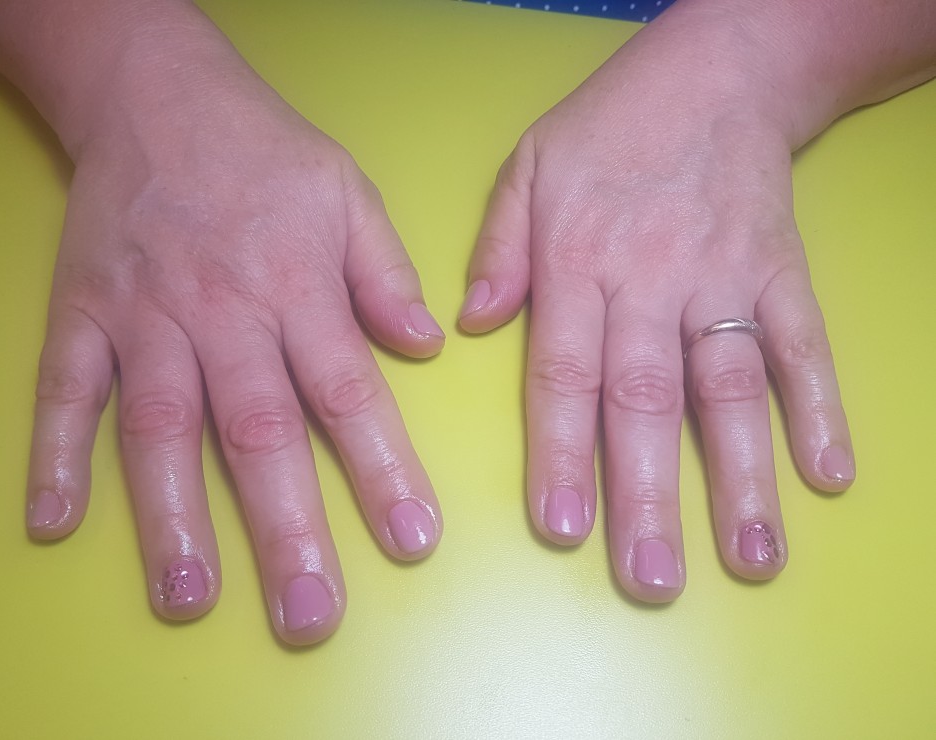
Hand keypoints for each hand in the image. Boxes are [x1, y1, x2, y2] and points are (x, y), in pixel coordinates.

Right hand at [24, 47, 443, 643]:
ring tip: (189, 596)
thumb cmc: (266, 152)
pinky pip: (64, 388)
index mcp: (299, 287)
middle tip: (309, 614)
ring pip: (162, 426)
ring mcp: (145, 316)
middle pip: (258, 432)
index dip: (382, 470)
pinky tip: (53, 518)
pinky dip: (56, 452)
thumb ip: (386, 275)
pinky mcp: (82, 312)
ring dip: (174, 516)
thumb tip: (426, 347)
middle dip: (287, 528)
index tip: (411, 540)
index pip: (350, 394)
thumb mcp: (349, 195)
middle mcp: (224, 313)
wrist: (157, 93)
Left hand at [459, 17, 853, 600]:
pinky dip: (820, 407)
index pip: (565, 372)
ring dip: (743, 476)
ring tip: (752, 556)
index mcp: (577, 262)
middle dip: (649, 494)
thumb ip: (499, 248)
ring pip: (731, 387)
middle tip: (651, 579)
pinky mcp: (782, 273)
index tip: (562, 528)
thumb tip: (470, 325)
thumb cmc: (609, 129)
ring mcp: (723, 279)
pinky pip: (804, 346)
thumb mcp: (527, 167)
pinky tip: (830, 474)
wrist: (718, 74)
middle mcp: (650, 281)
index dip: (563, 453)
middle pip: (648, 400)